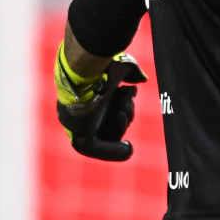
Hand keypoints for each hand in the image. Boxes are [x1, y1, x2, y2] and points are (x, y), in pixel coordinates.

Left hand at [55, 45, 148, 160]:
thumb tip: (141, 79)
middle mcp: (80, 113)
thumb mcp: (121, 68)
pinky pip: (98, 150)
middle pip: (110, 122)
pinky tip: (128, 147)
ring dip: (121, 126)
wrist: (85, 74)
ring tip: (120, 112)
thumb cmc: (100, 68)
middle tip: (124, 103)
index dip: (124, 104)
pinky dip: (114, 151)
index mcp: (86, 97)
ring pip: (108, 135)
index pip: (109, 109)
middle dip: (125, 113)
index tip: (130, 93)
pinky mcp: (79, 137)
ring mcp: (78, 127)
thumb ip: (131, 73)